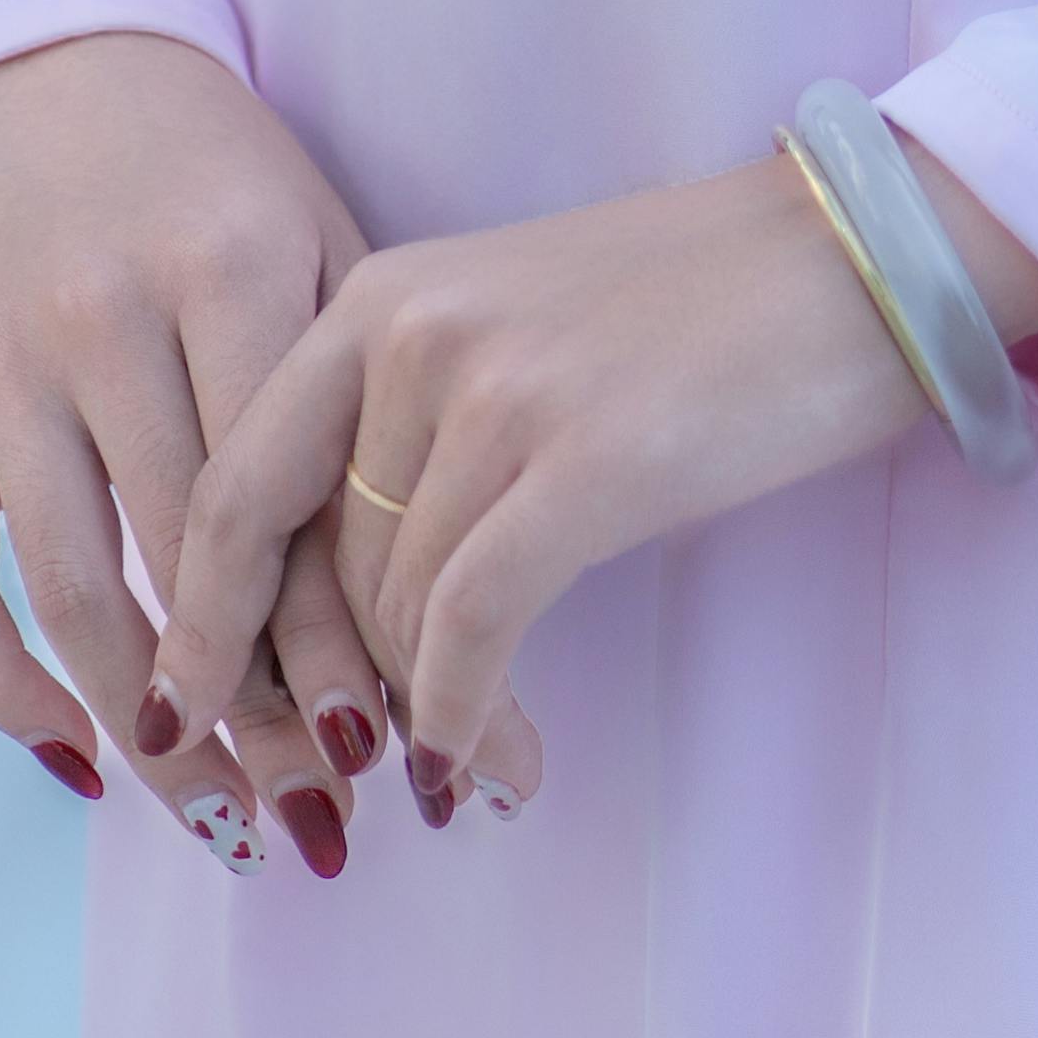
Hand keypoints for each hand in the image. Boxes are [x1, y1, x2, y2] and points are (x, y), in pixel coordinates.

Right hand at [0, 32, 541, 874]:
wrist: (61, 65)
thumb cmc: (230, 180)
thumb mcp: (321, 245)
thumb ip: (360, 407)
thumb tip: (447, 607)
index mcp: (225, 263)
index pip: (289, 499)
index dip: (339, 641)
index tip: (402, 750)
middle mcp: (100, 314)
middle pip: (185, 563)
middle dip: (258, 714)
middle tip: (324, 822)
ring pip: (70, 592)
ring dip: (149, 732)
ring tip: (225, 821)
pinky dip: (4, 687)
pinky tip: (80, 759)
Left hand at [152, 136, 1037, 795]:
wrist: (854, 251)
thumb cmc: (688, 308)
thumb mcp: (509, 332)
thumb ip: (411, 435)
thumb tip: (344, 611)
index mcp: (379, 298)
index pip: (239, 485)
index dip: (199, 621)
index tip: (183, 719)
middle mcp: (414, 333)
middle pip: (319, 571)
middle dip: (330, 699)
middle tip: (359, 786)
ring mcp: (500, 393)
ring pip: (396, 612)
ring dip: (423, 723)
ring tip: (469, 776)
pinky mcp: (590, 463)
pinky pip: (475, 627)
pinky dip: (464, 715)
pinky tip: (490, 764)